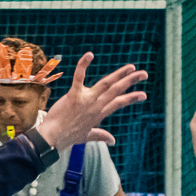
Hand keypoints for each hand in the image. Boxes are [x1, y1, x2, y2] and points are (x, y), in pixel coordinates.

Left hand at [33, 53, 147, 151]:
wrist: (52, 139)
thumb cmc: (67, 136)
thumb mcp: (87, 136)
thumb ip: (100, 135)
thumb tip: (112, 141)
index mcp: (99, 114)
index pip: (119, 103)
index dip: (131, 98)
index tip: (143, 94)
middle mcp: (96, 106)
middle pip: (116, 91)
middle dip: (131, 81)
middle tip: (144, 74)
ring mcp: (86, 100)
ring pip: (106, 84)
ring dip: (119, 74)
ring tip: (131, 67)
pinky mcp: (74, 95)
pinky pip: (79, 77)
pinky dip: (83, 65)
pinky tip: (90, 54)